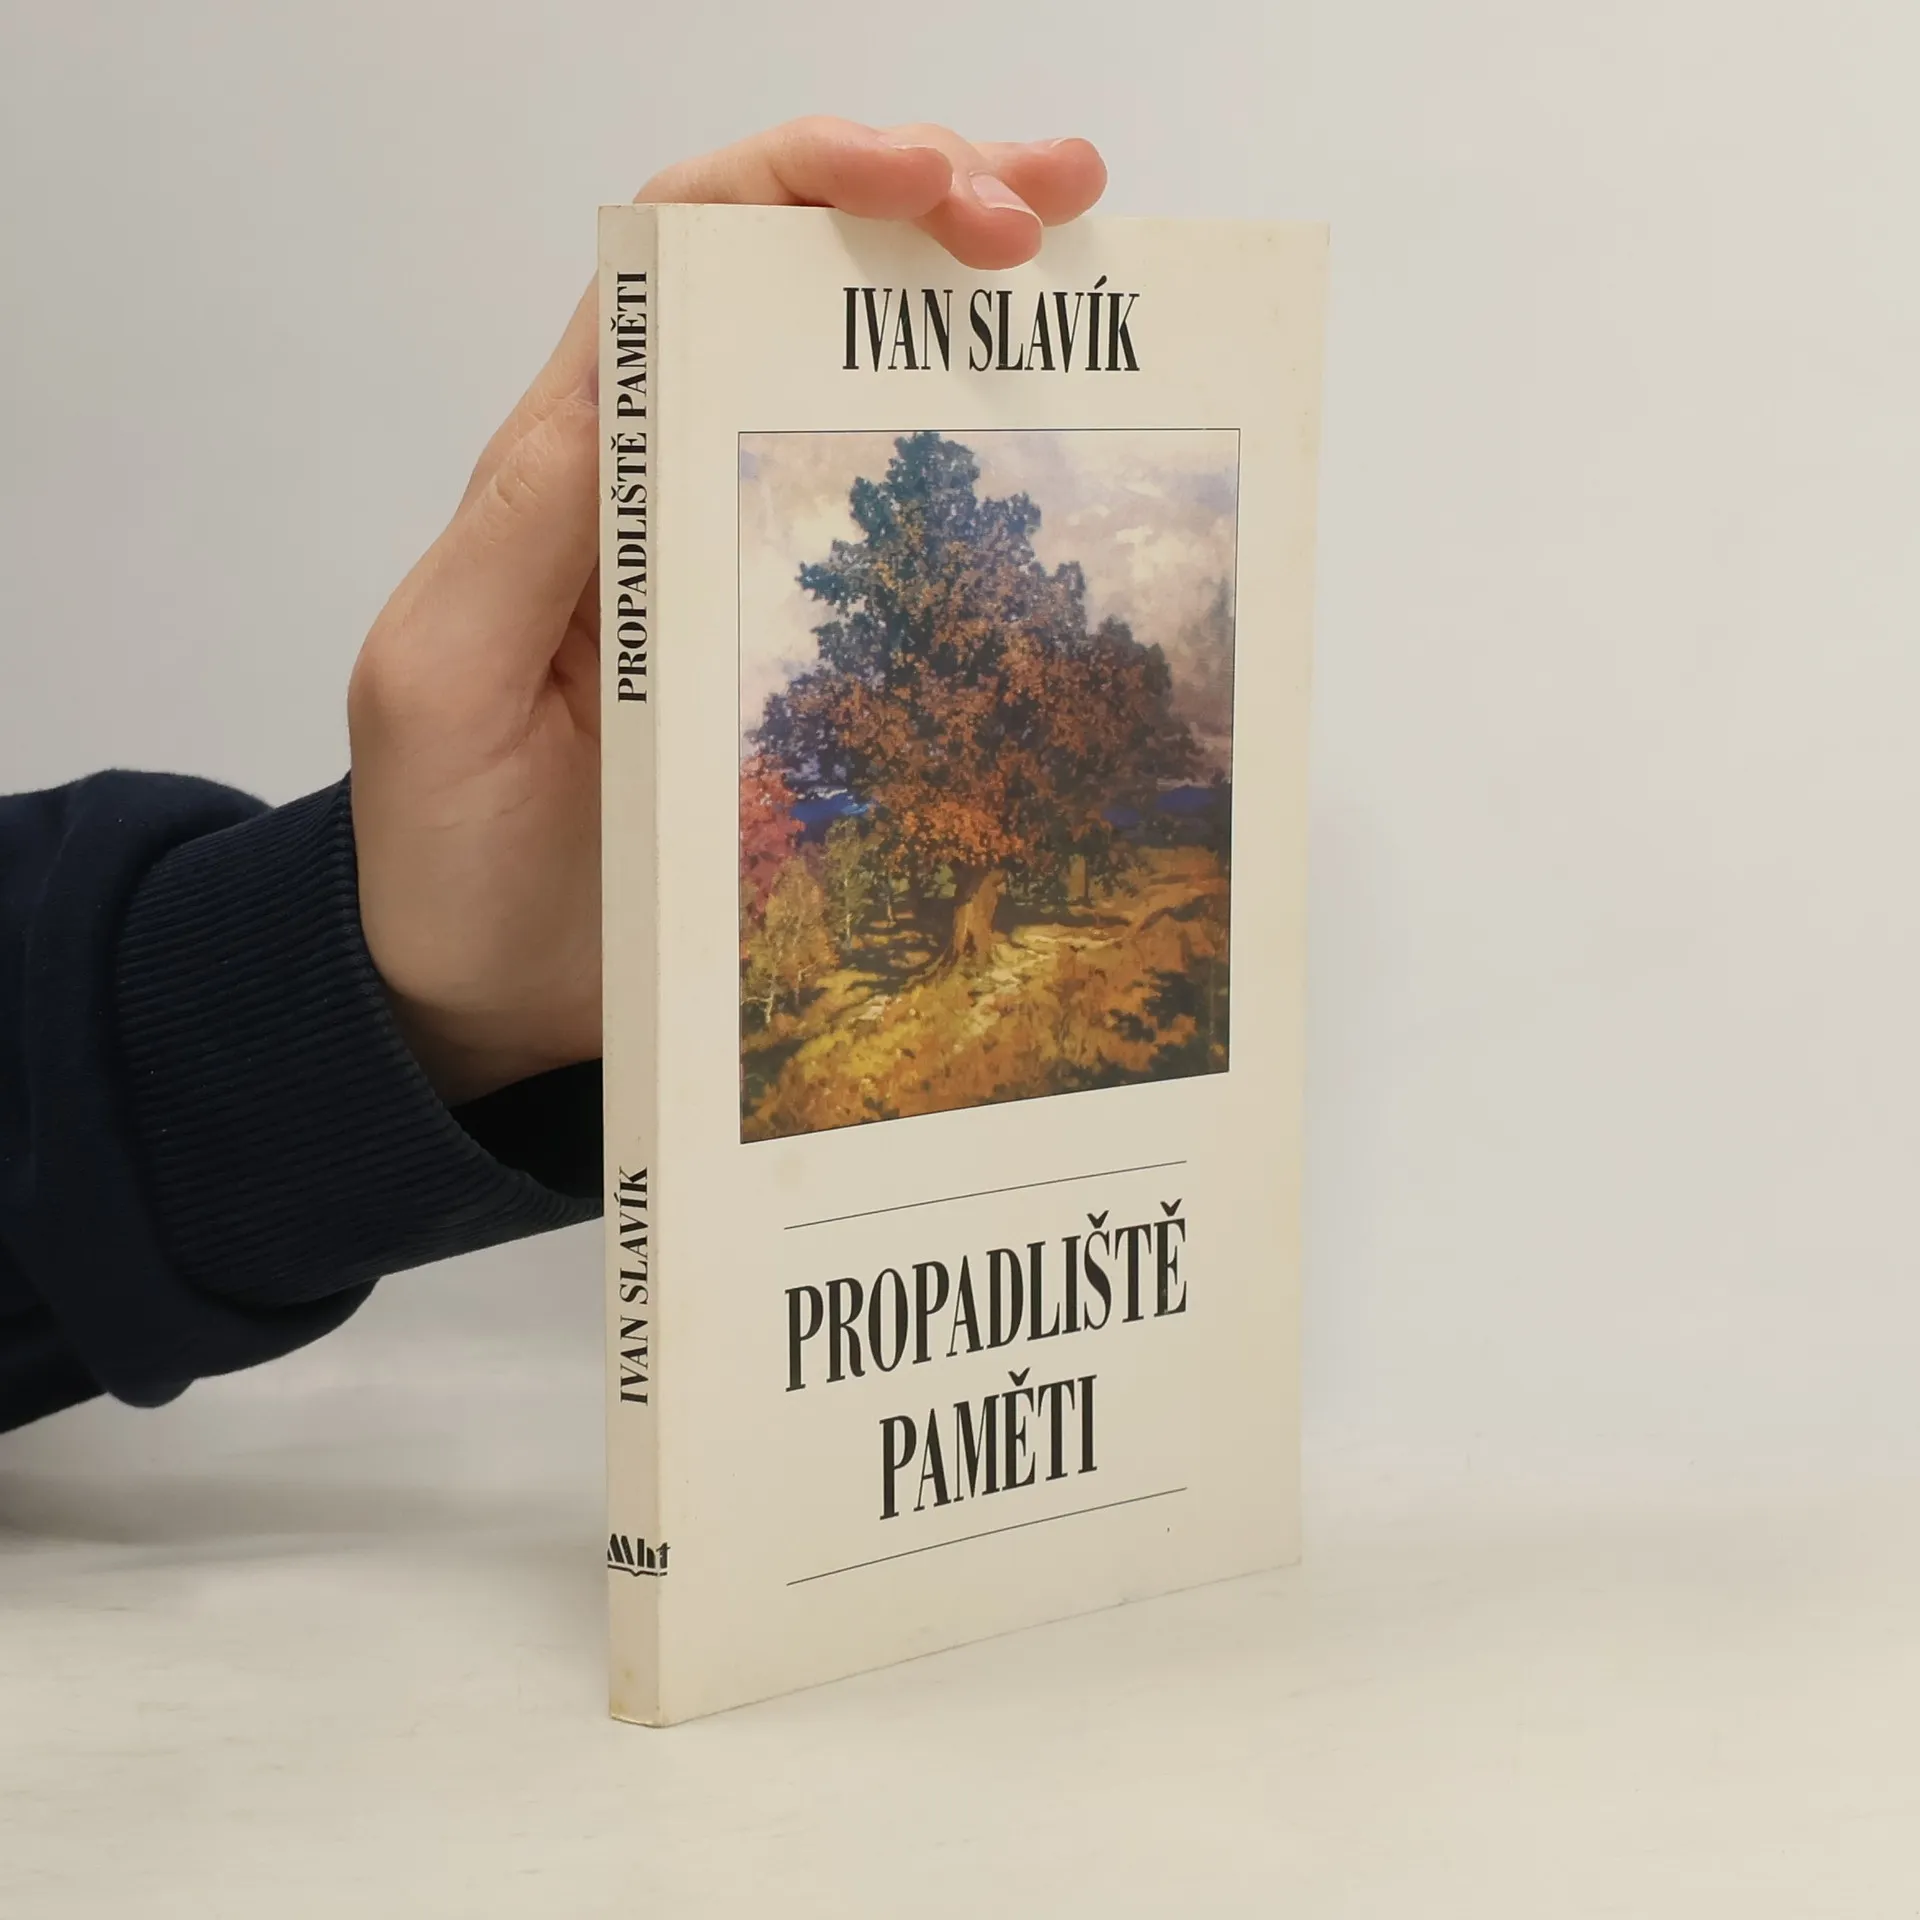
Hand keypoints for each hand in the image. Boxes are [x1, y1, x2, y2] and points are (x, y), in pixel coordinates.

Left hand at [346, 120, 1106, 1104]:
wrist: (489, 993)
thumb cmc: (446, 850)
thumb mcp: (445, 686)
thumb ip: (521, 534)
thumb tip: (624, 384)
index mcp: (572, 464)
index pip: (683, 252)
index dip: (803, 179)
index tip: (934, 187)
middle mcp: (666, 482)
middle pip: (790, 282)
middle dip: (923, 202)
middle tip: (1053, 206)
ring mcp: (745, 563)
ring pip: (856, 383)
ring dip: (966, 302)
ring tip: (1091, 251)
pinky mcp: (803, 651)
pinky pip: (898, 529)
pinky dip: (980, 456)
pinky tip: (1063, 432)